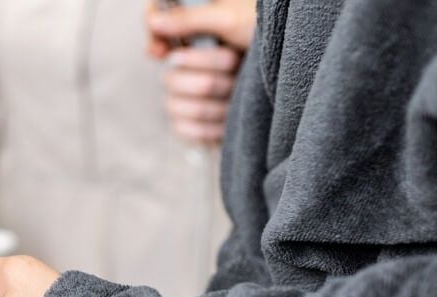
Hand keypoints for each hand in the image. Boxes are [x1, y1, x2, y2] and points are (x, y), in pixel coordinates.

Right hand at [145, 0, 253, 143]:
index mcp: (191, 33)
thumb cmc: (266, 38)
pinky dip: (209, 126)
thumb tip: (154, 21)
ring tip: (237, 91)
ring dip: (211, 103)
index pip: (152, 31)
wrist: (294, 74)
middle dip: (206, 76)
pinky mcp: (195, 122)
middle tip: (233, 63)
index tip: (161, 51)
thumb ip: (190, 19)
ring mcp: (188, 94)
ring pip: (175, 105)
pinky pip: (183, 128)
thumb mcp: (232, 19)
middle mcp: (185, 63)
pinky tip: (228, 117)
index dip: (152, 42)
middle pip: (169, 78)